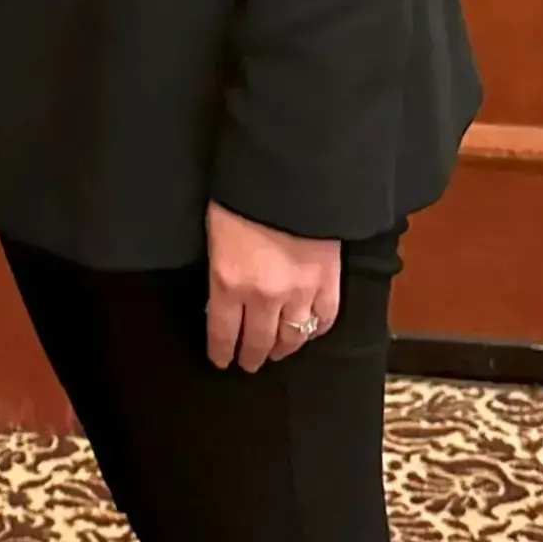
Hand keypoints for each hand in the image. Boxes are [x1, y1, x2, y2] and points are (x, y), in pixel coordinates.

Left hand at [205, 201, 341, 371]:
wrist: (287, 177)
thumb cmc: (241, 198)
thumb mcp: (214, 234)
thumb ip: (219, 270)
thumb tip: (220, 294)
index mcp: (228, 283)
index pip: (222, 332)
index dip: (221, 351)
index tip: (221, 361)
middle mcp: (264, 297)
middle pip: (258, 341)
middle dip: (251, 356)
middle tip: (248, 364)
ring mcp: (300, 292)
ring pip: (292, 337)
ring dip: (283, 348)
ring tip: (276, 352)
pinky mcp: (328, 282)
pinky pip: (325, 318)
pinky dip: (316, 329)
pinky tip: (308, 332)